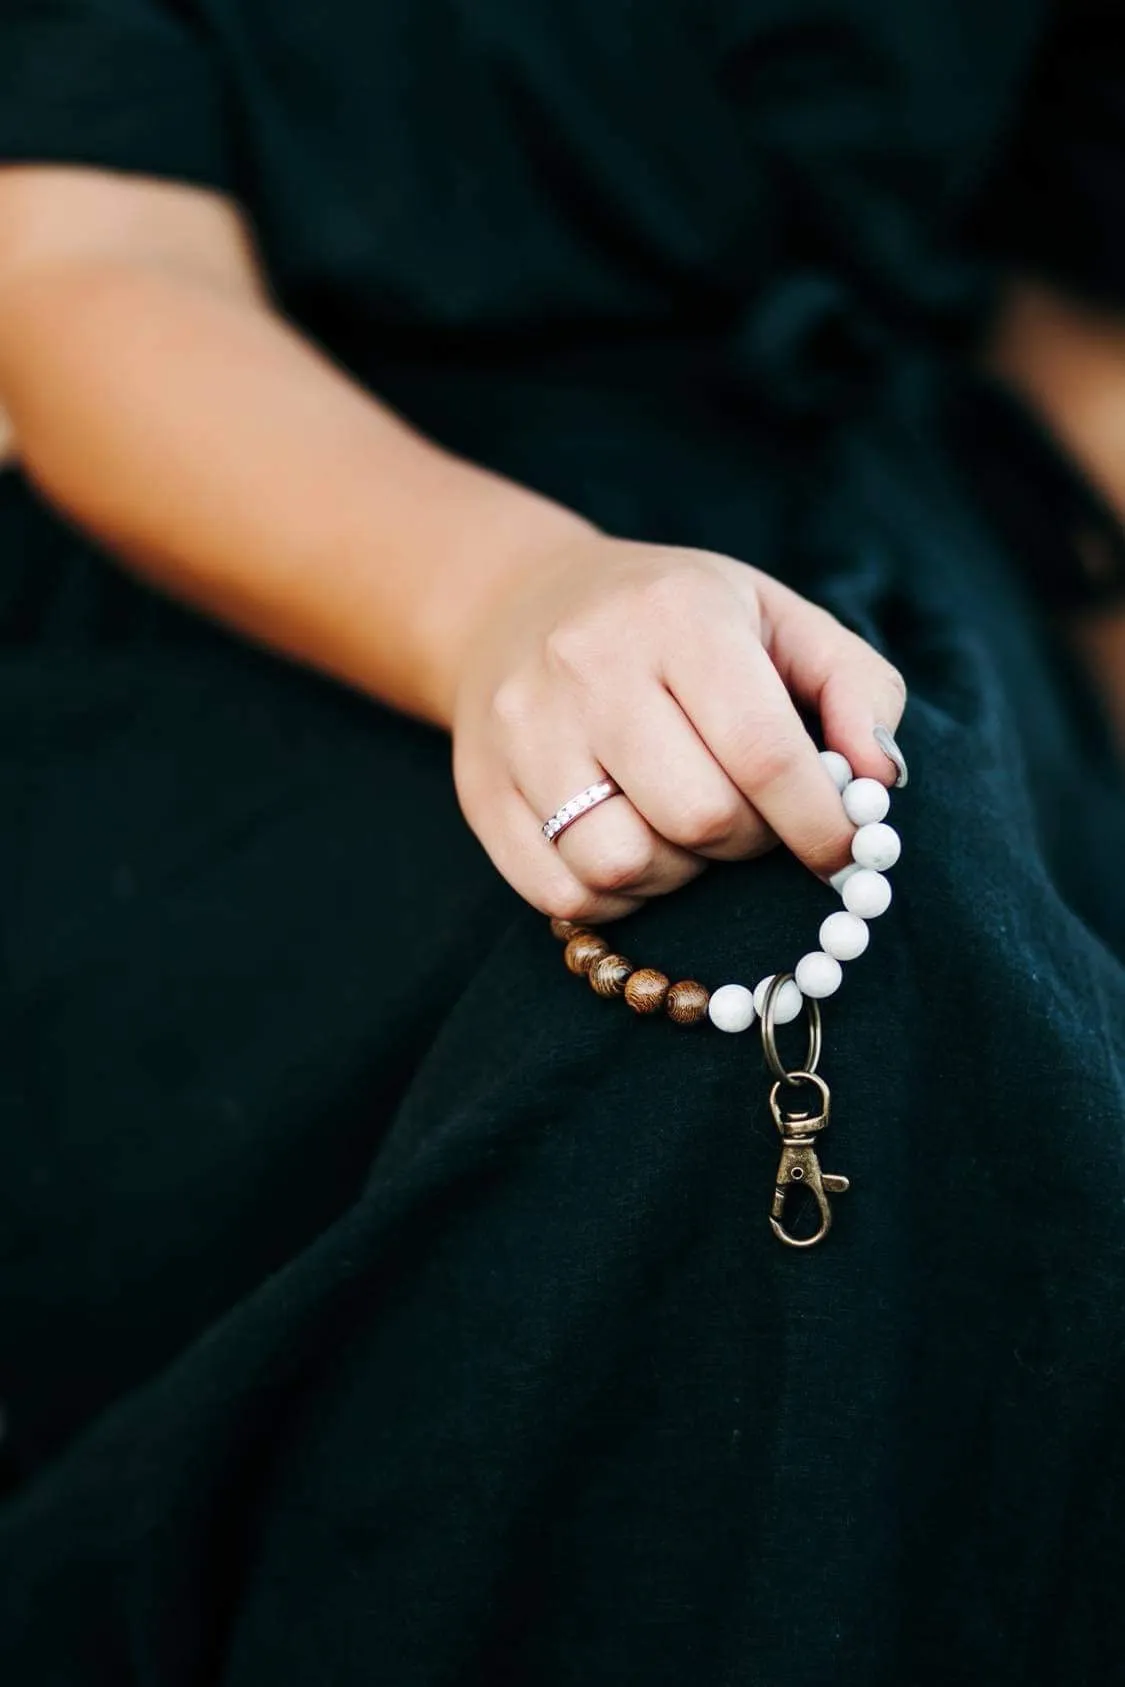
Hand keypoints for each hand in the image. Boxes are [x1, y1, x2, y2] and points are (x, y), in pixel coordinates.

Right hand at [451, 534, 905, 921]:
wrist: (517, 601)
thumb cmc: (674, 622)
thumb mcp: (777, 620)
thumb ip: (856, 690)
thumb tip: (880, 783)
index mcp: (677, 615)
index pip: (765, 754)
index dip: (820, 823)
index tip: (841, 851)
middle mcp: (588, 665)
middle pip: (699, 817)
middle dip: (746, 842)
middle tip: (751, 824)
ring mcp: (523, 731)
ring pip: (623, 865)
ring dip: (677, 874)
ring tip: (684, 834)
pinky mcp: (481, 791)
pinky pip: (560, 894)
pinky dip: (613, 898)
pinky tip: (631, 848)